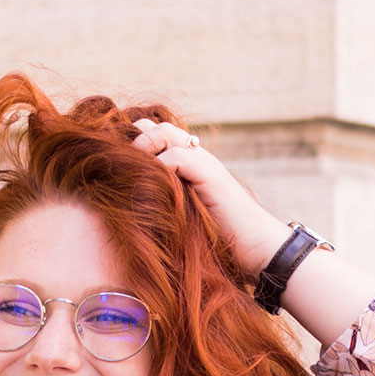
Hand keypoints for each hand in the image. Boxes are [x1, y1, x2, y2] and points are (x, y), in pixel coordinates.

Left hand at [130, 118, 286, 276]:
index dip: (135, 143)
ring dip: (143, 147)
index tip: (116, 162)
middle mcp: (197, 158)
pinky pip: (176, 157)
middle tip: (117, 162)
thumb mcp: (184, 221)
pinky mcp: (211, 175)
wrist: (258, 248)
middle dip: (134, 139)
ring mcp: (205, 164)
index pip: (157, 137)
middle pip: (158, 127)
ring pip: (165, 134)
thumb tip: (131, 208)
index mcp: (189, 166)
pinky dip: (159, 166)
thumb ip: (164, 206)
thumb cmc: (222, 242)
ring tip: (130, 170)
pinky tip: (151, 188)